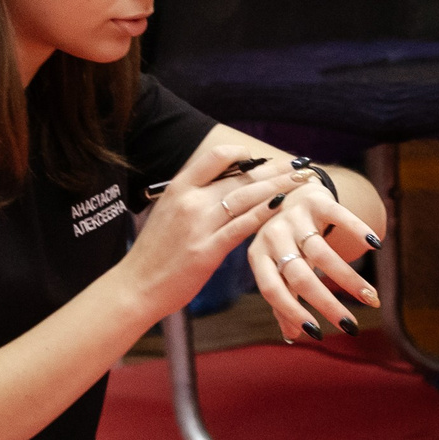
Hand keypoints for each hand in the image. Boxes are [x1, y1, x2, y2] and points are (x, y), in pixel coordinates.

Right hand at [118, 142, 303, 320]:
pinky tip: (283, 206)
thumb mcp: (169, 212)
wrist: (136, 285)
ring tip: (302, 181)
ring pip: (247, 197)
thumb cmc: (156, 252)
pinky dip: (265, 213)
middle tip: (299, 165)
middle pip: (240, 176)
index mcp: (178, 187)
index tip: (263, 159)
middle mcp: (189, 200)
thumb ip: (194, 197)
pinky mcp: (207, 250)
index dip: (244, 154)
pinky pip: (242, 226)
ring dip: (278, 186)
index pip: (216, 156)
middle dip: (274, 169)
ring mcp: (198, 225)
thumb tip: (223, 185)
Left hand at [250, 164, 381, 341]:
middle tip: (349, 326)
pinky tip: (376, 246)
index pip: (272, 289)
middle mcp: (273, 235)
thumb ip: (283, 297)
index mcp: (258, 256)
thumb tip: (293, 335)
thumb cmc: (285, 239)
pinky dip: (356, 229)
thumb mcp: (276, 265)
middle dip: (326, 303)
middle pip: (300, 275)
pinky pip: (339, 215)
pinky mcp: (317, 199)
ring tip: (372, 299)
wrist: (289, 189)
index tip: (317, 333)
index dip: (291, 311)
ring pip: (322, 252)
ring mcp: (294, 216)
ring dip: (349, 279)